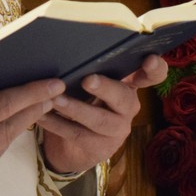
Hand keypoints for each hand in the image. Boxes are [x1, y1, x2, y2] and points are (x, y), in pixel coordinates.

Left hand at [37, 54, 168, 174]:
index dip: (155, 68)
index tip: (150, 59)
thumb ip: (90, 68)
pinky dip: (56, 124)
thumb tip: (69, 48)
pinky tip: (40, 115)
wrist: (75, 143)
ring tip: (54, 99)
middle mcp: (129, 107)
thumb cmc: (83, 99)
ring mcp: (117, 130)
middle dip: (105, 88)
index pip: (152, 75)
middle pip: (123, 98)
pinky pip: (77, 135)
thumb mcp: (91, 82)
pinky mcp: (101, 148)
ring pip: (99, 120)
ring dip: (75, 109)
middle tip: (87, 79)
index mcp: (130, 85)